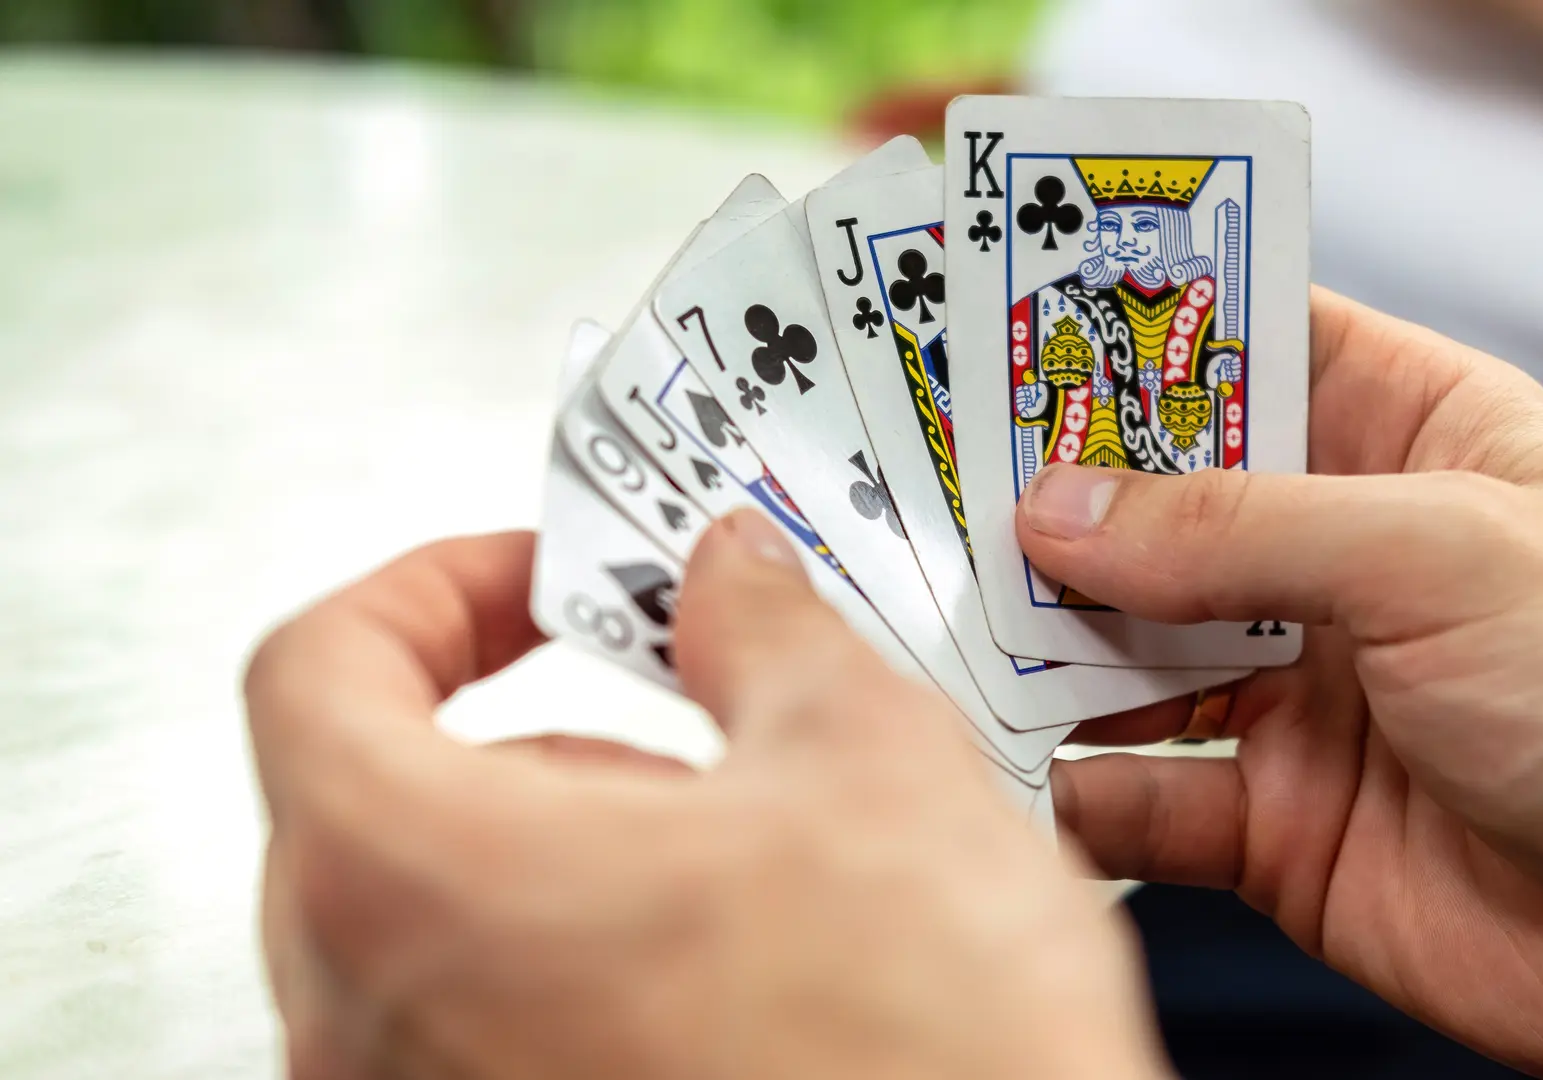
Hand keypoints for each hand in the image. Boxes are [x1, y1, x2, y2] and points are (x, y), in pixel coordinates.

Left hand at [245, 516, 1165, 1079]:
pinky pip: (477, 1033)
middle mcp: (380, 1027)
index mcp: (422, 881)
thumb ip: (765, 629)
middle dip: (523, 729)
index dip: (433, 590)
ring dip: (554, 851)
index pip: (318, 672)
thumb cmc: (921, 1056)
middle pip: (365, 803)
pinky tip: (715, 956)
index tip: (534, 586)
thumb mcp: (865, 760)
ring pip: (428, 931)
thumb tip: (730, 579)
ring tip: (718, 846)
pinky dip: (568, 961)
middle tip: (652, 703)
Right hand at [1019, 288, 1542, 1077]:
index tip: (1006, 332)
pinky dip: (1081, 792)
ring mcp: (1301, 694)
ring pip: (1124, 653)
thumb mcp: (1436, 554)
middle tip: (935, 490)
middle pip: (1156, 508)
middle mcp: (1339, 563)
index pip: (1243, 353)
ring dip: (1040, 646)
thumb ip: (1237, 526)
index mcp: (1407, 443)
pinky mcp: (1277, 822)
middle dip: (1052, 503)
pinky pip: (1145, 800)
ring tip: (948, 630)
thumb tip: (1065, 509)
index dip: (1130, 339)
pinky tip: (1037, 775)